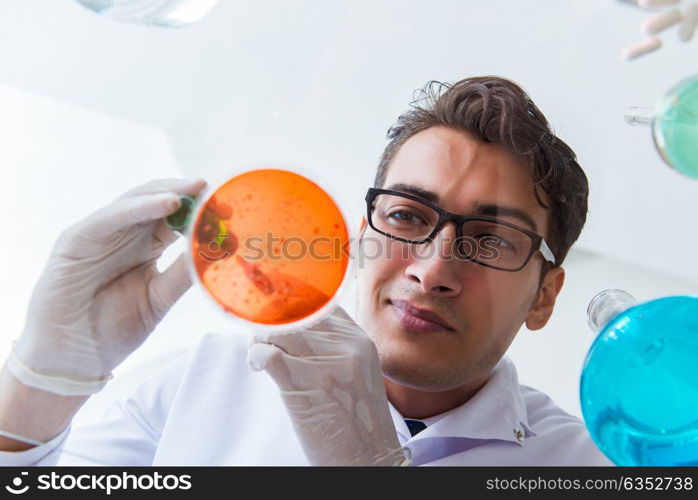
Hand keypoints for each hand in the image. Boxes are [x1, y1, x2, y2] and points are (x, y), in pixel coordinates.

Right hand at [8, 178, 206, 395]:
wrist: (70, 358)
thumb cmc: (111, 329)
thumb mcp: (157, 299)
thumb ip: (183, 275)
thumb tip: (218, 254)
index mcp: (145, 247)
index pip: (177, 220)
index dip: (202, 213)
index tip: (232, 212)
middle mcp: (124, 235)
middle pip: (160, 203)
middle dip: (191, 196)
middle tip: (220, 195)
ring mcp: (100, 234)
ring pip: (138, 202)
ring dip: (170, 193)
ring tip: (198, 189)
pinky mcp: (77, 239)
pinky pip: (112, 217)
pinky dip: (141, 207)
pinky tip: (168, 204)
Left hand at [247, 306, 408, 465]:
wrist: (367, 461)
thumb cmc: (355, 419)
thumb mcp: (356, 371)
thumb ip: (333, 344)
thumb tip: (291, 323)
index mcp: (359, 339)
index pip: (319, 302)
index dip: (293, 307)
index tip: (277, 316)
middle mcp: (346, 346)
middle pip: (296, 313)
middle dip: (272, 323)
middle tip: (263, 339)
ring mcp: (327, 364)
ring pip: (278, 329)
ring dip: (260, 338)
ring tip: (261, 354)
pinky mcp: (305, 385)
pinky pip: (267, 353)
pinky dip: (255, 356)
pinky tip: (258, 366)